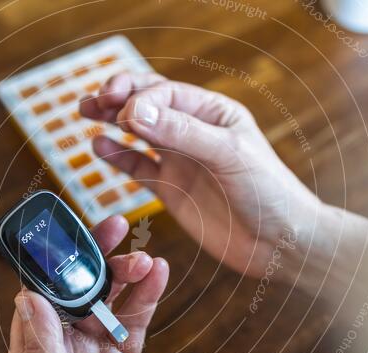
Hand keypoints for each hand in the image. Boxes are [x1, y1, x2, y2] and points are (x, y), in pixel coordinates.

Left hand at [5, 215, 168, 352]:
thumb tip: (27, 300)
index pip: (37, 300)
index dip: (54, 265)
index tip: (70, 235)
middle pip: (75, 293)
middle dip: (94, 260)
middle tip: (116, 226)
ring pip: (107, 303)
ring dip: (126, 278)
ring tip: (147, 258)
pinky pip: (132, 324)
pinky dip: (145, 300)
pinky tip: (158, 276)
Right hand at [81, 72, 323, 278]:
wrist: (281, 243)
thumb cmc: (269, 193)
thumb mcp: (229, 155)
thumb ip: (183, 133)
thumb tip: (136, 112)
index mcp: (214, 113)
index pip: (167, 94)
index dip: (142, 99)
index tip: (127, 117)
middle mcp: (194, 132)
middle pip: (148, 104)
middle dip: (119, 98)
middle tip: (93, 100)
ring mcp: (181, 161)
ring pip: (138, 133)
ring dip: (112, 121)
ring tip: (86, 112)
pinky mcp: (172, 190)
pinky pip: (138, 167)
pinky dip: (118, 157)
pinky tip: (99, 147)